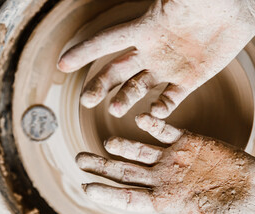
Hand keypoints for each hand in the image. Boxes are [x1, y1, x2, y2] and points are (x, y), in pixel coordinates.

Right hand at [58, 0, 254, 117]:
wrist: (236, 11)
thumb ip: (166, 0)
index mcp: (144, 28)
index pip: (107, 41)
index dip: (84, 52)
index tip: (62, 64)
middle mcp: (150, 51)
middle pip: (117, 71)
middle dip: (100, 85)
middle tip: (87, 100)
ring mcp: (168, 68)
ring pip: (138, 88)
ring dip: (125, 100)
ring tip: (115, 110)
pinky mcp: (188, 80)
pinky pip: (170, 99)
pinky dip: (160, 109)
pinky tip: (152, 116)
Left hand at [76, 114, 254, 213]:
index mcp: (163, 200)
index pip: (128, 198)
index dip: (107, 194)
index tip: (86, 189)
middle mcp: (161, 177)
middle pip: (124, 171)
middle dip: (101, 166)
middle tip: (79, 160)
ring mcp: (172, 158)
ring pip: (139, 150)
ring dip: (122, 145)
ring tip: (107, 143)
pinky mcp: (187, 140)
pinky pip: (164, 130)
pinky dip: (152, 124)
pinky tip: (140, 119)